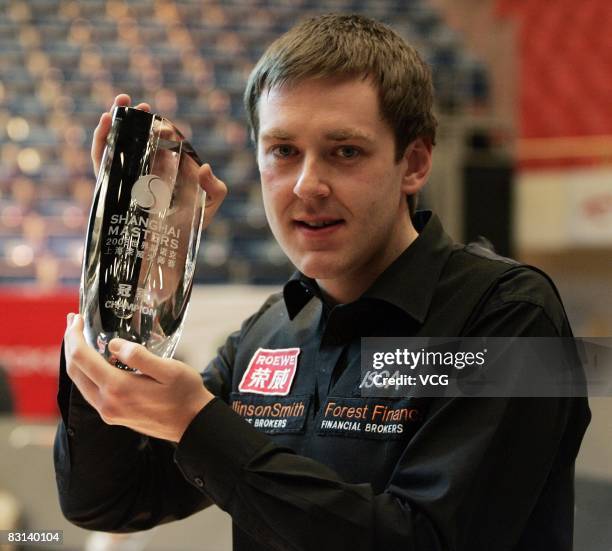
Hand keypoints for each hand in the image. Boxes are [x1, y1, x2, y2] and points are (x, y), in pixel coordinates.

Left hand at [64, 313, 213, 441]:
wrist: (193, 424)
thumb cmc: (185, 393)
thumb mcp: (169, 369)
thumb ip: (139, 356)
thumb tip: (113, 344)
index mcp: (118, 388)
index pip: (81, 358)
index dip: (74, 335)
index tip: (77, 317)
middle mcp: (107, 403)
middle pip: (74, 370)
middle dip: (70, 343)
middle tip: (73, 322)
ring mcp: (108, 412)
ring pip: (80, 382)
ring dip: (76, 358)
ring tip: (80, 338)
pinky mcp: (113, 415)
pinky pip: (90, 390)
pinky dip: (86, 372)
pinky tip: (95, 360)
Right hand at [91, 93, 226, 229]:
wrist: (164, 251)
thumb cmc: (188, 228)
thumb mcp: (208, 207)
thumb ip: (215, 189)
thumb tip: (204, 167)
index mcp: (168, 170)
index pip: (163, 144)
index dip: (163, 131)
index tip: (164, 125)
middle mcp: (146, 169)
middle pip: (139, 138)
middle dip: (139, 119)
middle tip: (141, 106)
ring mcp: (127, 176)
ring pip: (118, 143)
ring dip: (117, 120)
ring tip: (122, 101)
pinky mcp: (109, 186)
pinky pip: (100, 160)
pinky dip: (100, 140)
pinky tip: (105, 122)